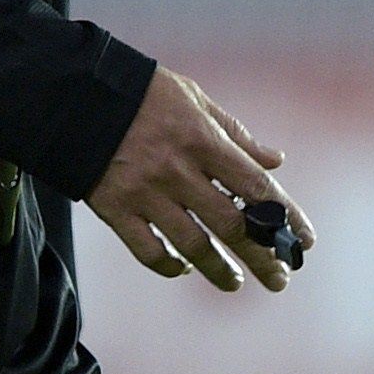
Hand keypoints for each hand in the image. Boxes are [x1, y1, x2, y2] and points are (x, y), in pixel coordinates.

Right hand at [86, 66, 314, 292]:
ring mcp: (144, 192)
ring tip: (236, 282)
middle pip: (232, 225)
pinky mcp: (113, 208)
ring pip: (194, 245)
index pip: (256, 186)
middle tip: (280, 279)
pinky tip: (182, 268)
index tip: (303, 242)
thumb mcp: (192, 97)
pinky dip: (169, 266)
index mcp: (202, 139)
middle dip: (263, 257)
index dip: (285, 217)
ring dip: (220, 270)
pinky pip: (147, 250)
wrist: (69, 91)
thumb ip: (234, 132)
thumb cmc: (138, 91)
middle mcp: (177, 170)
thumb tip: (275, 160)